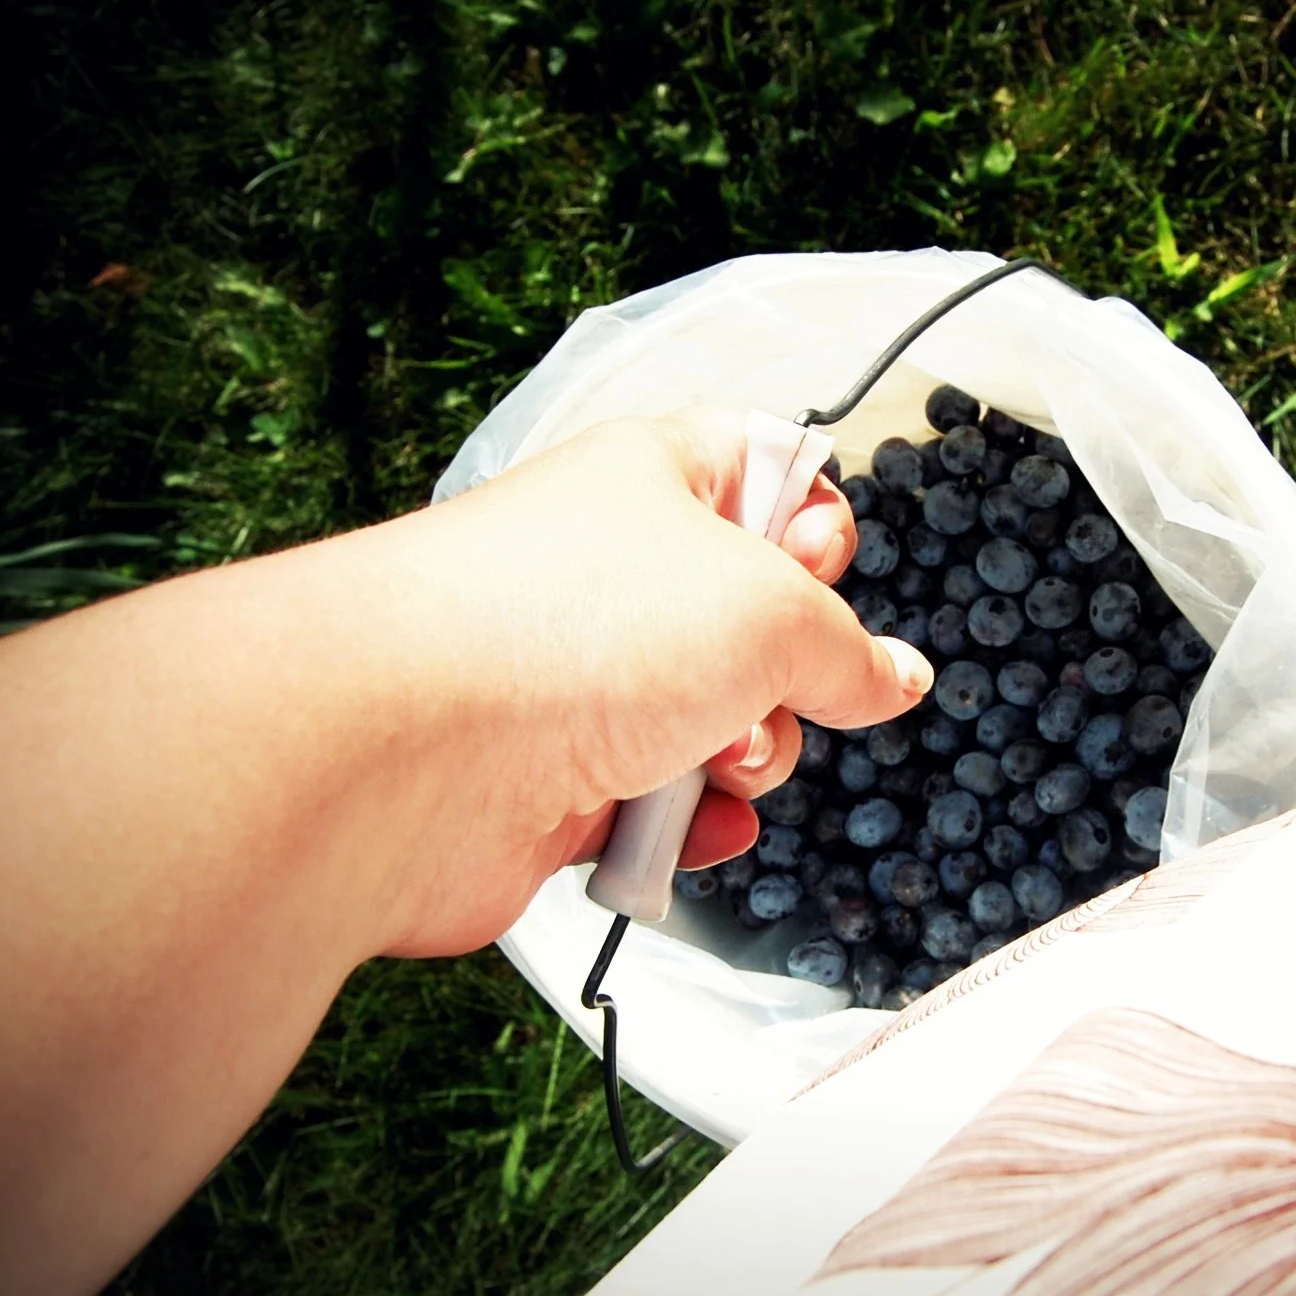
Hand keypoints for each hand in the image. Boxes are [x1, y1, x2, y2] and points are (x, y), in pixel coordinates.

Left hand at [356, 408, 934, 956]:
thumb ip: (850, 650)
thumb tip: (897, 678)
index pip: (760, 464)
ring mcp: (577, 681)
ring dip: (746, 758)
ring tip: (711, 764)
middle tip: (762, 681)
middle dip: (791, 674)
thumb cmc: (566, 630)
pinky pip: (658, 809)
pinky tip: (684, 830)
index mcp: (652, 480)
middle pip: (755, 620)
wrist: (399, 753)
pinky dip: (686, 829)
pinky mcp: (550, 786)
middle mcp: (610, 574)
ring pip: (717, 724)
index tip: (822, 565)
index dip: (814, 518)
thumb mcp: (770, 610)